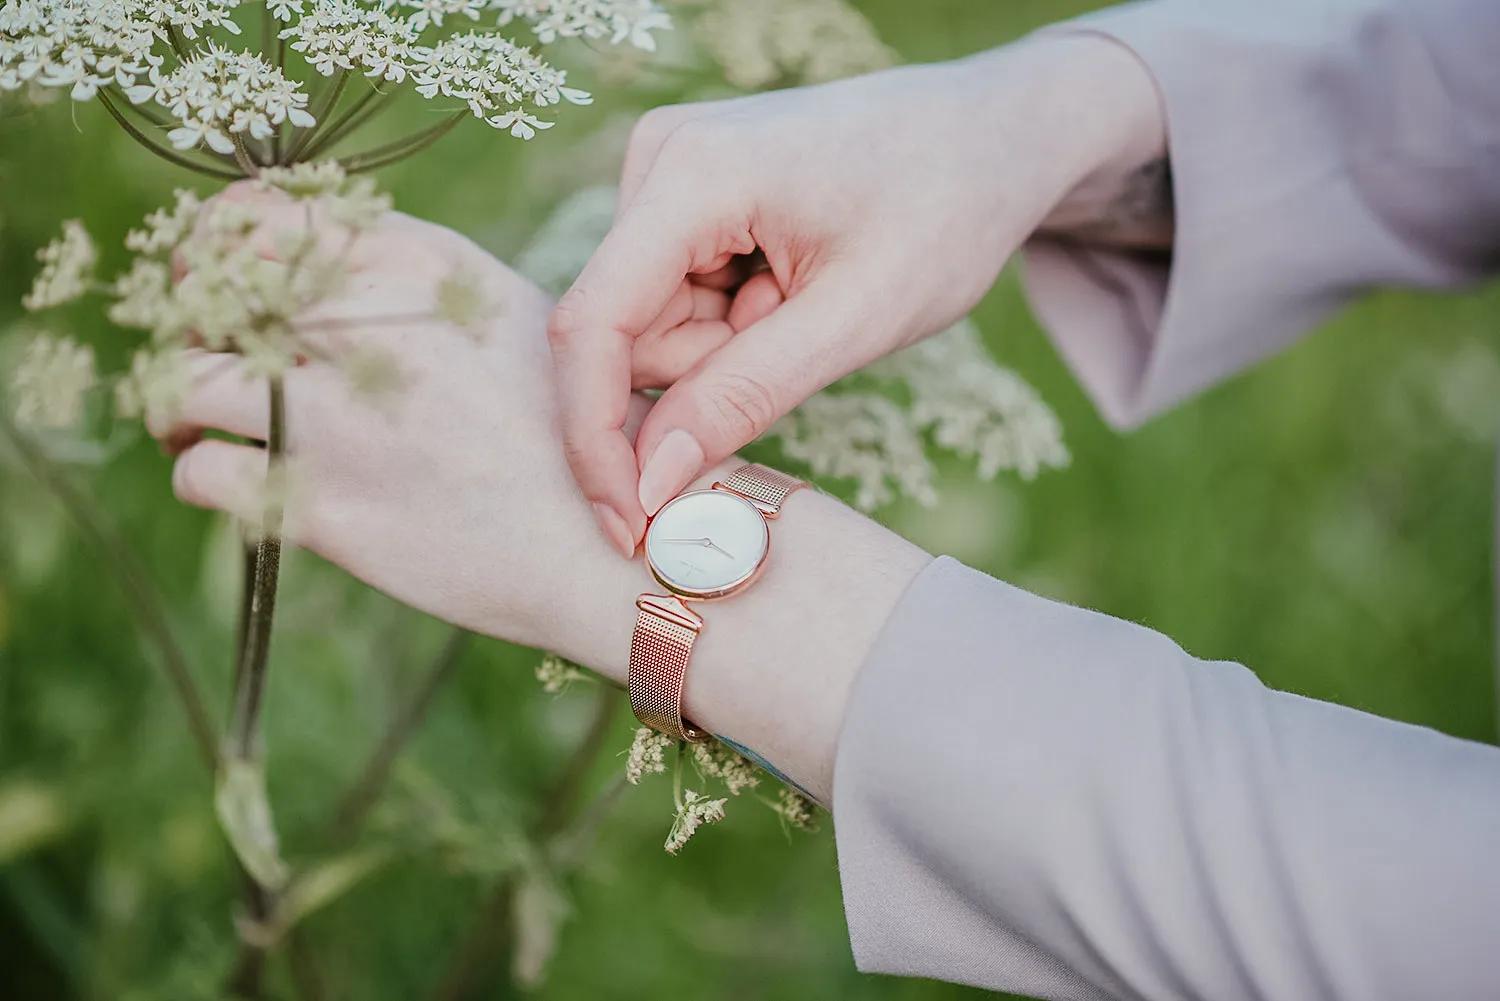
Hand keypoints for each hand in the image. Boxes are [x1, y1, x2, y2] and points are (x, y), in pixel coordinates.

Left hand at [154, 189, 639, 659]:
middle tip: (209, 352)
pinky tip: (245, 484)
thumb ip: (419, 291)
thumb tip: (318, 283)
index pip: (265, 217)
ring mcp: (345, 415)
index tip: (224, 280)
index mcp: (423, 266)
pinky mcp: (325, 502)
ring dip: (181, 400)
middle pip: (212, 287)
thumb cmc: (572, 440)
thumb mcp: (515, 325)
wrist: (616, 549)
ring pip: (187, 376)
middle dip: (192, 318)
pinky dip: (205, 474)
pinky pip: (203, 472)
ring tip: (199, 425)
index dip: (221, 246)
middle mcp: (376, 325)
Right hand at [548, 35, 1165, 553]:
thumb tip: (650, 481)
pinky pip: (677, 302)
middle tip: (807, 340)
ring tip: (810, 302)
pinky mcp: (684, 194)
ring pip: (653, 327)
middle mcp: (659, 159)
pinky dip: (734, 324)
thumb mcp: (858, 317)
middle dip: (703, 377)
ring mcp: (668, 172)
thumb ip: (745, 395)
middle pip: (627, 334)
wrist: (992, 133)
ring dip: (726, 351)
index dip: (597, 437)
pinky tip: (795, 286)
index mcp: (692, 173)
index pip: (595, 326)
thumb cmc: (945, 208)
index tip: (631, 525)